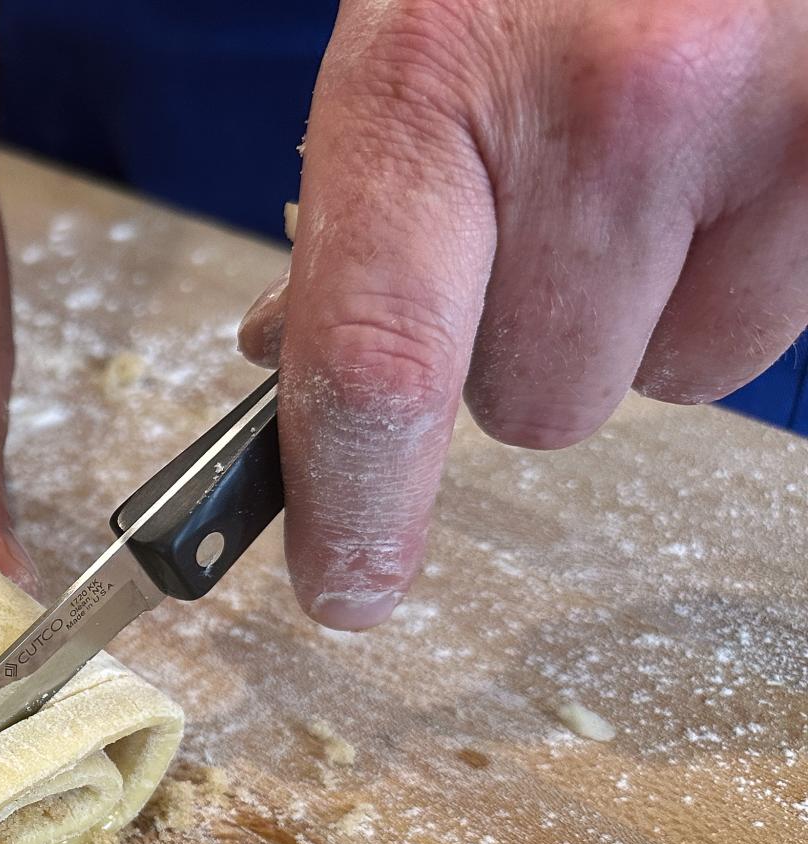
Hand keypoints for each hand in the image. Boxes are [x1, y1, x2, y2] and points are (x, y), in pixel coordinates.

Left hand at [238, 0, 807, 628]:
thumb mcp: (410, 42)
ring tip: (644, 171)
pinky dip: (731, 278)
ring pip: (668, 380)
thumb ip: (358, 215)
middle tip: (540, 219)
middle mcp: (613, 104)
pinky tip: (714, 170)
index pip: (373, 362)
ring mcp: (765, 122)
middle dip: (521, 347)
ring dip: (639, 314)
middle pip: (534, 402)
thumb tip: (289, 368)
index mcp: (436, 75)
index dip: (357, 504)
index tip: (347, 583)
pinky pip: (766, 330)